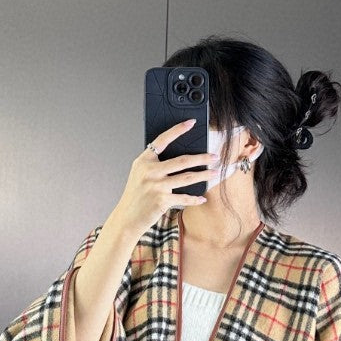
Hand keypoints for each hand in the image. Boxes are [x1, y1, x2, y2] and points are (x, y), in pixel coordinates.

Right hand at [112, 118, 218, 236]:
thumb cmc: (135, 196)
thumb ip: (154, 164)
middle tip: (214, 156)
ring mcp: (156, 185)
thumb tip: (179, 159)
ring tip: (214, 173)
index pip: (163, 139)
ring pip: (187, 177)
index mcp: (144, 160)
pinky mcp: (162, 200)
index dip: (178, 130)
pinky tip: (202, 197)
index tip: (191, 122)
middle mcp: (150, 171)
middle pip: (182, 160)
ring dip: (204, 175)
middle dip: (202, 158)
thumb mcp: (139, 174)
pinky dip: (195, 198)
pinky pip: (184, 197)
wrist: (126, 218)